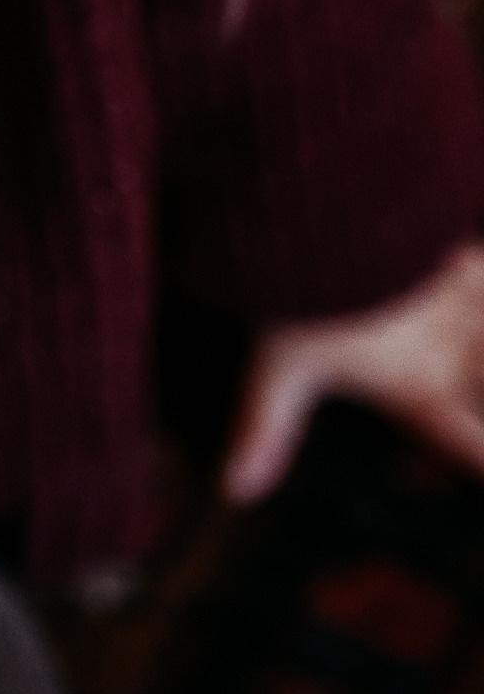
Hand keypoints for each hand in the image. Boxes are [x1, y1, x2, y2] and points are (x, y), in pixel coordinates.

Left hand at [222, 241, 483, 502]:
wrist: (337, 203)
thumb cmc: (309, 287)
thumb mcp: (279, 362)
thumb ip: (263, 428)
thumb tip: (234, 490)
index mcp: (418, 388)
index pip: (470, 450)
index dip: (478, 464)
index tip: (477, 468)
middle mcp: (454, 352)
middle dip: (477, 400)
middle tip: (449, 406)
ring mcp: (464, 299)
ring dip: (481, 343)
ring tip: (466, 349)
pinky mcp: (459, 252)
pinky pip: (483, 270)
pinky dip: (480, 280)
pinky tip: (471, 278)